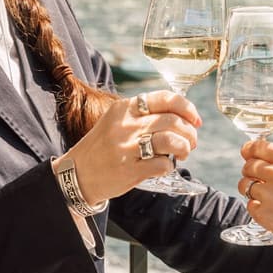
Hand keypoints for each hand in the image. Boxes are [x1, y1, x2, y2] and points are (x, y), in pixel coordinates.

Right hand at [67, 90, 200, 202]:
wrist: (77, 173)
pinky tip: (164, 167)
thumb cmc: (103, 146)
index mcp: (124, 108)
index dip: (187, 108)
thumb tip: (182, 116)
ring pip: (170, 141)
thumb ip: (143, 114)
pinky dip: (169, 166)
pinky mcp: (128, 170)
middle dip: (190, 132)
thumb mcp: (117, 120)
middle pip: (172, 121)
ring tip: (183, 154)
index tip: (196, 120)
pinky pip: (162, 164)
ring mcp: (126, 148)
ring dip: (184, 148)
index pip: (165, 98)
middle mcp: (126, 125)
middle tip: (191, 142)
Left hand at [239, 139, 272, 267]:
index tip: (246, 152)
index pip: (259, 146)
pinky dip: (257, 208)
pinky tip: (272, 211)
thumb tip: (259, 158)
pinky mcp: (263, 214)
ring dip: (250, 189)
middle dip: (250, 172)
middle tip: (259, 180)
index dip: (249, 149)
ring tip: (267, 197)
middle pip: (248, 165)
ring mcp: (269, 194)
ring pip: (244, 184)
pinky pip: (249, 204)